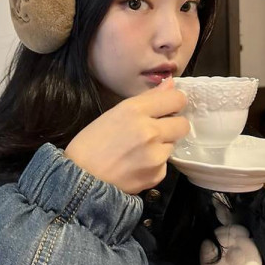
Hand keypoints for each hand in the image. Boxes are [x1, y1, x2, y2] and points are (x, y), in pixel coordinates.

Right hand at [64, 78, 189, 194]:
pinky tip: (137, 165)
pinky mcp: (158, 175)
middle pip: (183, 124)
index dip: (175, 103)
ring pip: (173, 144)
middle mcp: (150, 131)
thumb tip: (171, 85)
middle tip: (155, 131)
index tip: (168, 108)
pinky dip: (155, 164)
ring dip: (162, 146)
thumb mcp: (114, 113)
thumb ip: (147, 99)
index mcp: (135, 110)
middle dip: (172, 126)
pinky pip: (165, 164)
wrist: (81, 179)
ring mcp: (156, 155)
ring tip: (139, 151)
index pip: (177, 99)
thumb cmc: (91, 143)